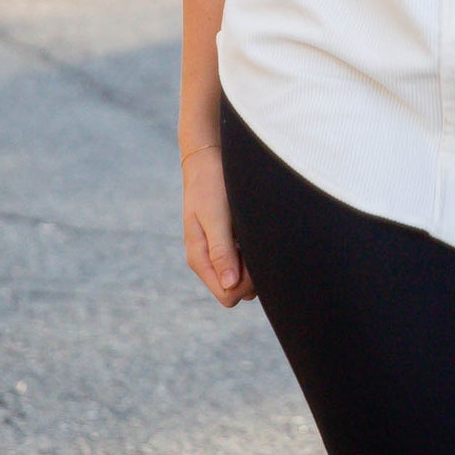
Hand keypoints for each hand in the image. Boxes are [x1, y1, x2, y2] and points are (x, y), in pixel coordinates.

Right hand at [182, 145, 255, 305]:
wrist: (208, 159)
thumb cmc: (210, 185)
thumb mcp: (215, 216)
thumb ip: (221, 250)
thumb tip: (229, 284)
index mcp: (199, 258)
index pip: (227, 295)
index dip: (244, 284)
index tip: (252, 258)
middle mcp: (208, 261)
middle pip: (238, 291)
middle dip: (252, 275)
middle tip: (255, 242)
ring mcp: (219, 253)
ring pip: (244, 279)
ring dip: (254, 263)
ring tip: (254, 233)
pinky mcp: (228, 243)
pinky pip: (246, 262)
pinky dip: (253, 252)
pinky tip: (253, 231)